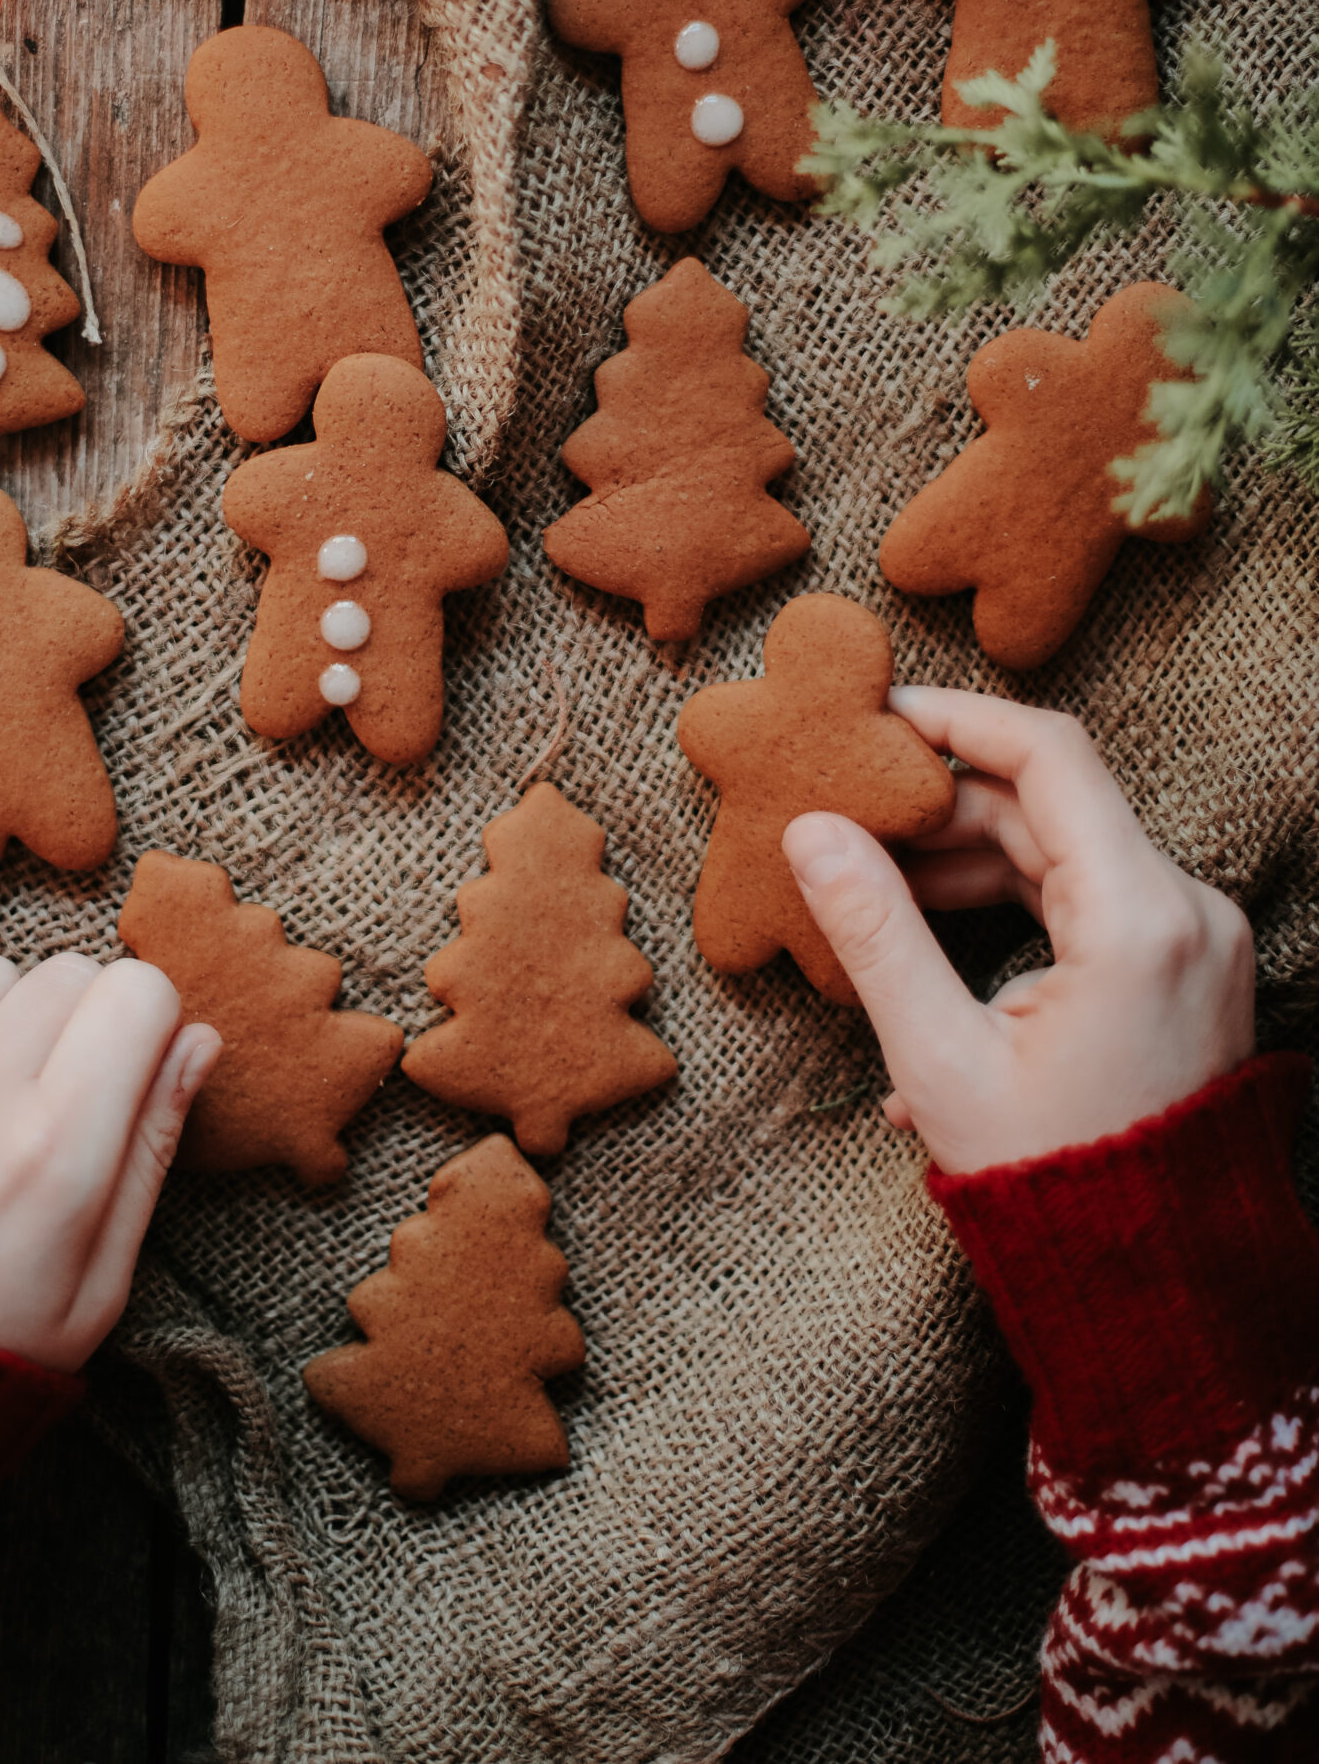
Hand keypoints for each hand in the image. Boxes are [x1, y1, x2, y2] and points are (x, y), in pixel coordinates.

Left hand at [0, 951, 220, 1371]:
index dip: (150, 1023)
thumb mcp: (100, 1284)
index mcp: (56, 1156)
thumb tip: (197, 1039)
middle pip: (67, 973)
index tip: (130, 1066)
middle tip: (58, 1092)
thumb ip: (151, 1149)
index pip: (137, 993)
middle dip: (81, 1019)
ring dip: (0, 1015)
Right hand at [780, 691, 1253, 1174]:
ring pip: (1066, 851)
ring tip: (874, 886)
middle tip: (846, 809)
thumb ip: (875, 931)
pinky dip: (1010, 905)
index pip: (1048, 755)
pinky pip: (1088, 900)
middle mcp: (1187, 912)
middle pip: (1051, 805)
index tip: (877, 714)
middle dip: (942, 804)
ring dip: (968, 858)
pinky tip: (930, 945)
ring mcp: (1195, 941)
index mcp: (1140, 920)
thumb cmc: (1052, 1187)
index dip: (956, 718)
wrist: (1155, 1290)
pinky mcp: (1186, 969)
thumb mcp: (941, 1057)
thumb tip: (809, 830)